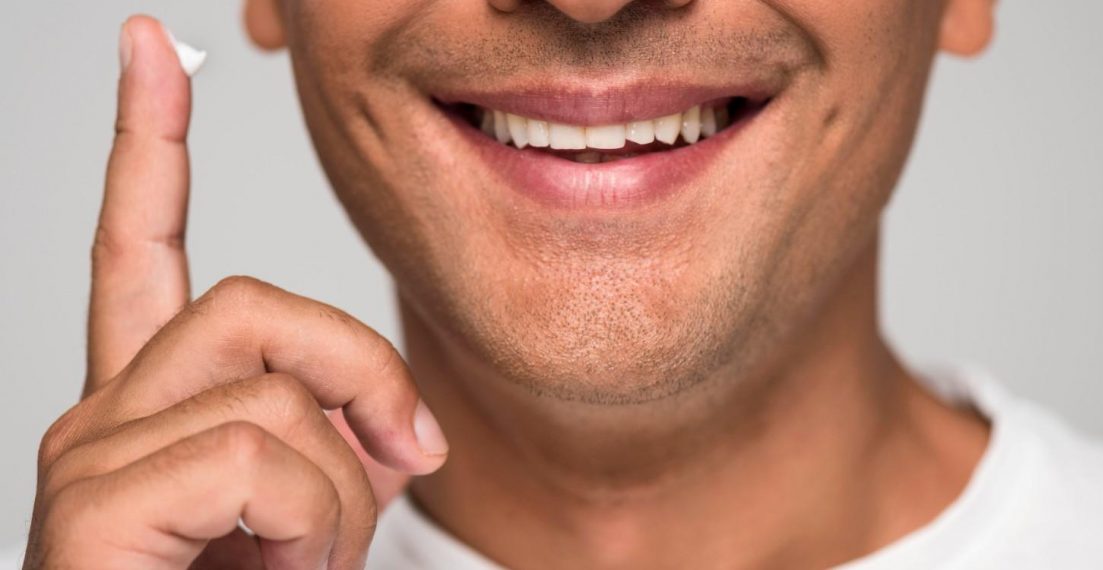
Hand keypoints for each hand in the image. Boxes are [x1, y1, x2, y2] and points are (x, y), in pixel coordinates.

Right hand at [23, 16, 447, 569]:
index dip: (148, 143)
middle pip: (256, 303)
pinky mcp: (94, 506)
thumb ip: (340, 440)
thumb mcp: (323, 517)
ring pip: (275, 391)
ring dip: (339, 492)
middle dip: (363, 372)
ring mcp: (90, 458)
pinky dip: (309, 525)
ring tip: (302, 565)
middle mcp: (105, 416)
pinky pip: (257, 455)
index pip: (143, 251)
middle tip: (406, 457)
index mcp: (157, 406)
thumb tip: (394, 421)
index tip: (149, 49)